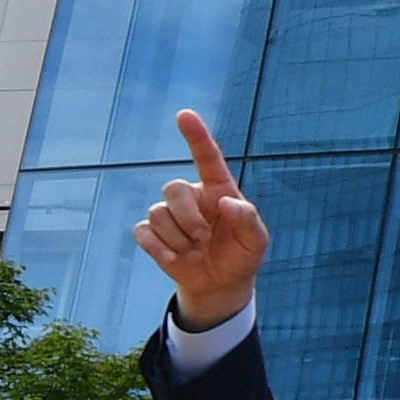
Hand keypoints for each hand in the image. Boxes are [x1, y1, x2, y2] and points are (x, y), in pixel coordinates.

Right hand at [137, 109, 271, 329]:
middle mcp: (191, 196)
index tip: (184, 115)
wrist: (221, 284)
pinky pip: (143, 232)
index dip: (195, 135)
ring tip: (194, 251)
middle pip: (173, 188)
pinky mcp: (152, 234)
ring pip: (157, 212)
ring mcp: (169, 214)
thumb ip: (247, 219)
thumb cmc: (241, 255)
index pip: (206, 157)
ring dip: (177, 238)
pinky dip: (159, 249)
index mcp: (217, 189)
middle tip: (203, 237)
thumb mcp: (256, 240)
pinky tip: (175, 259)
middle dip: (188, 218)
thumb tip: (225, 203)